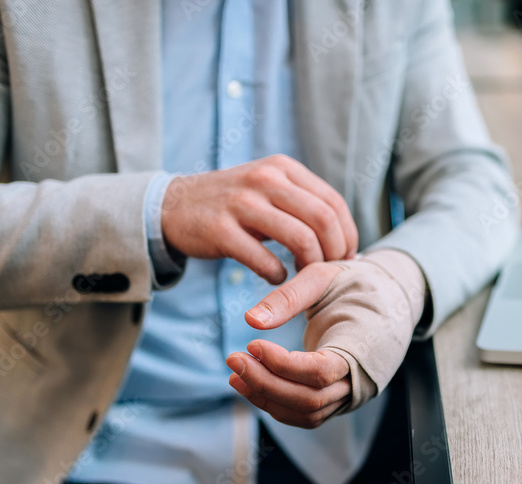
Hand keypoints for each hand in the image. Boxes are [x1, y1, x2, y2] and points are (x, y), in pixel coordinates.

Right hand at [161, 154, 357, 284]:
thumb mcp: (269, 187)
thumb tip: (345, 238)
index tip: (346, 255)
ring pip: (300, 239)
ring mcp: (242, 204)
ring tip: (304, 275)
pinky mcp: (221, 230)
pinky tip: (275, 278)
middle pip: (322, 219)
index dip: (348, 234)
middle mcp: (265, 179)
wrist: (174, 206)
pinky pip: (265, 261)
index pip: (333, 202)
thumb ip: (304, 202)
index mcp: (283, 168)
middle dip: (334, 251)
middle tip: (330, 270)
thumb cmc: (234, 205)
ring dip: (310, 266)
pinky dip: (277, 276)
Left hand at [226, 263, 347, 428]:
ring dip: (267, 398)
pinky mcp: (341, 398)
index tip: (253, 345)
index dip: (282, 365)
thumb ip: (288, 296)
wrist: (391, 300)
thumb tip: (251, 320)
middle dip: (265, 384)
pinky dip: (278, 404)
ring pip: (307, 413)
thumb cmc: (358, 284)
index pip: (320, 372)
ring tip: (236, 375)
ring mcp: (352, 394)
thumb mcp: (323, 276)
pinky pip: (308, 412)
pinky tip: (253, 384)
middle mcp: (361, 379)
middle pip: (309, 400)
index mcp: (362, 347)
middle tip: (233, 359)